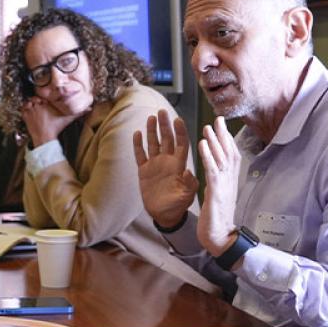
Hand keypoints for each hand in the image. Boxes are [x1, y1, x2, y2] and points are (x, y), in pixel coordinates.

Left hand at [20, 96, 76, 147]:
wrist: (44, 138)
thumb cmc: (56, 128)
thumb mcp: (68, 119)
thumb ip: (78, 113)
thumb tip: (89, 109)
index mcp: (47, 103)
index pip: (43, 95)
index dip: (44, 98)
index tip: (46, 102)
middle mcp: (38, 105)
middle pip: (35, 97)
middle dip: (37, 100)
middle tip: (40, 105)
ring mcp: (31, 110)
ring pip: (28, 102)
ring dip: (31, 104)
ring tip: (35, 108)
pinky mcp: (25, 116)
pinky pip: (23, 108)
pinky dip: (25, 109)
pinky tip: (30, 112)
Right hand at [132, 109, 199, 227]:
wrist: (165, 215)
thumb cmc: (179, 205)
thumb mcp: (188, 195)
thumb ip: (190, 184)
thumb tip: (189, 172)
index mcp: (179, 165)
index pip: (181, 143)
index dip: (180, 131)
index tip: (177, 119)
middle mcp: (167, 161)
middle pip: (166, 139)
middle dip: (165, 125)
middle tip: (162, 111)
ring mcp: (155, 165)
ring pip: (153, 143)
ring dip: (152, 131)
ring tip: (151, 118)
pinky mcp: (144, 171)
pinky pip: (140, 155)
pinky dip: (138, 145)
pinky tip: (137, 133)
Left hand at [196, 116, 240, 255]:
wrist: (221, 237)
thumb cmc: (218, 219)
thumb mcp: (219, 197)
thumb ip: (218, 184)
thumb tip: (216, 174)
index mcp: (230, 181)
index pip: (231, 156)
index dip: (227, 141)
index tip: (222, 127)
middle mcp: (230, 180)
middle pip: (229, 152)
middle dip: (223, 135)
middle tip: (218, 119)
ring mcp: (224, 185)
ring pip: (221, 157)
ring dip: (214, 140)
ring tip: (207, 126)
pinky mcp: (216, 191)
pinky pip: (212, 168)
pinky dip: (207, 154)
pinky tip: (202, 143)